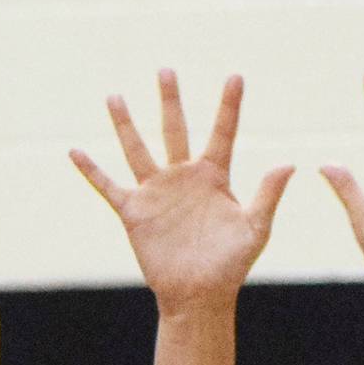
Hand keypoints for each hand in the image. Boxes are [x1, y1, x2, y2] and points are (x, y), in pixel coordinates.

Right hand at [72, 71, 291, 315]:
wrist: (198, 295)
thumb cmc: (231, 265)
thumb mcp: (255, 228)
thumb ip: (268, 194)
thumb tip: (289, 162)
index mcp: (215, 177)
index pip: (223, 133)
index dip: (229, 106)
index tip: (235, 76)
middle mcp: (183, 177)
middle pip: (175, 130)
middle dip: (170, 100)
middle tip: (165, 70)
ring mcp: (156, 192)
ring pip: (137, 150)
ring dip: (125, 124)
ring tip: (115, 96)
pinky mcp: (134, 212)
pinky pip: (108, 186)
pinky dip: (91, 170)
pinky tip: (74, 151)